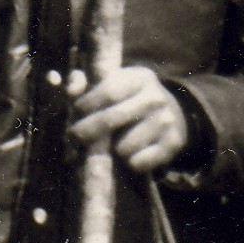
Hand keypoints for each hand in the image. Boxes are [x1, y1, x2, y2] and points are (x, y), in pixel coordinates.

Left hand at [67, 65, 190, 173]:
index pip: (108, 92)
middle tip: (74, 139)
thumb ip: (85, 84)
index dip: (85, 106)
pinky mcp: (173, 143)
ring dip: (110, 152)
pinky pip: (139, 163)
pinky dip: (129, 164)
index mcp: (139, 78)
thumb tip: (70, 90)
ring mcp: (167, 121)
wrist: (171, 115)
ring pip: (124, 147)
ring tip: (109, 147)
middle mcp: (156, 97)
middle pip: (113, 119)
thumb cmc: (128, 100)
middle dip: (87, 132)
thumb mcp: (111, 85)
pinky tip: (128, 157)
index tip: (73, 115)